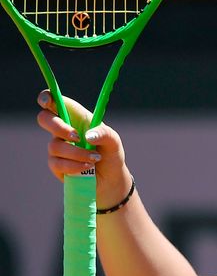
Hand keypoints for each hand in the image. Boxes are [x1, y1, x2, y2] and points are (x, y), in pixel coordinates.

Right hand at [36, 90, 132, 208]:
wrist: (110, 178)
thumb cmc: (110, 154)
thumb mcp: (114, 142)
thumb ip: (104, 134)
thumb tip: (87, 136)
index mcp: (77, 118)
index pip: (56, 102)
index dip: (47, 97)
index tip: (47, 101)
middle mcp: (64, 130)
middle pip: (44, 118)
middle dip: (58, 127)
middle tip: (76, 137)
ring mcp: (58, 147)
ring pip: (55, 145)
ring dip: (77, 153)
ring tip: (95, 159)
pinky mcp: (56, 164)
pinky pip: (57, 163)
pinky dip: (75, 165)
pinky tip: (88, 167)